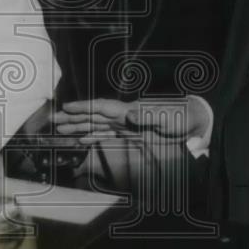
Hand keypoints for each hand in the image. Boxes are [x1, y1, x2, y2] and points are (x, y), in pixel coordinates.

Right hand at [53, 96, 210, 144]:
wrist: (194, 124)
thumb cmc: (182, 118)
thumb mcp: (167, 117)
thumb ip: (148, 116)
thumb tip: (129, 113)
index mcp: (129, 111)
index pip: (102, 108)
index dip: (84, 107)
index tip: (66, 107)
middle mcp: (123, 117)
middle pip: (93, 116)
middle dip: (74, 118)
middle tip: (53, 120)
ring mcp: (125, 126)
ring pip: (96, 126)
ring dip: (78, 128)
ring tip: (61, 129)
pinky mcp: (130, 135)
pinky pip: (106, 136)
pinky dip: (92, 137)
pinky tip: (82, 141)